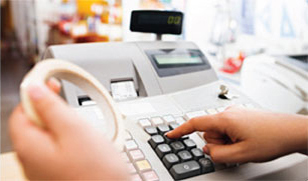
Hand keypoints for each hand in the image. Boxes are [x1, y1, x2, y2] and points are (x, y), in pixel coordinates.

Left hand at [9, 78, 128, 179]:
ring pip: (46, 135)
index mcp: (29, 146)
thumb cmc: (96, 172)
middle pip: (32, 123)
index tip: (52, 83)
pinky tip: (82, 144)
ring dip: (61, 125)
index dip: (35, 92)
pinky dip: (66, 139)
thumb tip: (34, 88)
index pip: (20, 109)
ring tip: (81, 128)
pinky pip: (55, 148)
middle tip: (70, 107)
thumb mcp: (75, 129)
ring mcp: (42, 168)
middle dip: (50, 110)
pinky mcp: (56, 172)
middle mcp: (30, 159)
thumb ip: (51, 107)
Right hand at [167, 106, 307, 163]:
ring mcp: (235, 113)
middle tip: (235, 148)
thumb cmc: (271, 138)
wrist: (292, 131)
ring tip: (245, 144)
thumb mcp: (241, 154)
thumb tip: (208, 150)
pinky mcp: (241, 115)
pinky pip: (228, 128)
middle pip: (209, 132)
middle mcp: (228, 112)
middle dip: (218, 143)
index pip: (195, 123)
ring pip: (220, 131)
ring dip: (227, 141)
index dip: (180, 130)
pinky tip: (247, 140)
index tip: (170, 134)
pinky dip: (232, 137)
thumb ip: (217, 154)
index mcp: (224, 119)